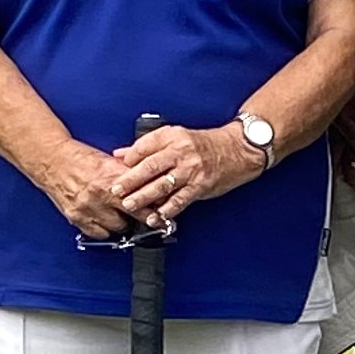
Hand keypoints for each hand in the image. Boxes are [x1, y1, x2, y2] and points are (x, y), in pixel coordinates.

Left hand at [108, 121, 259, 230]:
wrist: (238, 149)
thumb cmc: (206, 144)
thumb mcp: (176, 137)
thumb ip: (148, 146)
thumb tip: (121, 154)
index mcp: (172, 137)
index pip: (144, 147)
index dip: (128, 159)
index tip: (116, 170)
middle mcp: (181, 152)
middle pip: (150, 167)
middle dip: (131, 180)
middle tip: (116, 190)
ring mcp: (191, 170)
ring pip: (163, 185)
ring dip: (144, 197)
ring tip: (130, 205)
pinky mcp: (200, 185)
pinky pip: (180, 199)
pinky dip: (167, 210)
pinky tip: (157, 217)